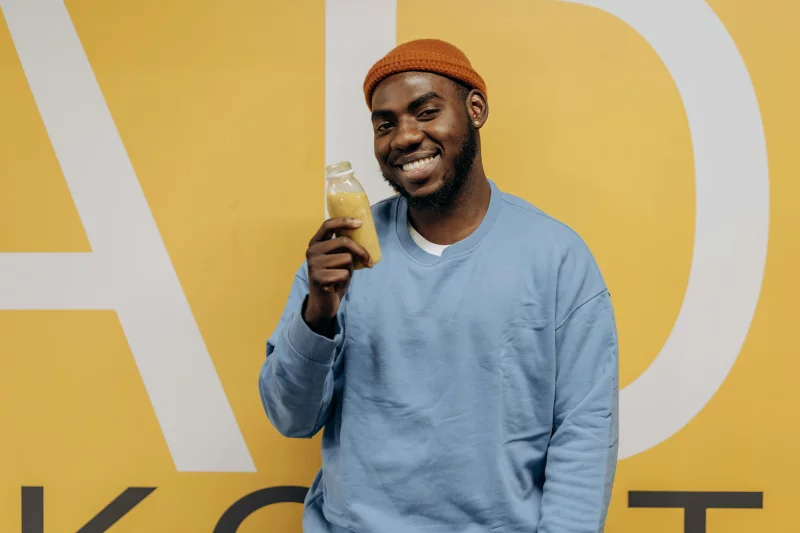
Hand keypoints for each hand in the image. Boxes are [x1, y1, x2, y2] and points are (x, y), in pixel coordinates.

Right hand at [303, 217, 371, 335]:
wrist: (323, 302)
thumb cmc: (333, 277)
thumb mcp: (338, 258)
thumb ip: (343, 247)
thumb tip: (364, 235)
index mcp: (315, 243)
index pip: (328, 225)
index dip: (344, 221)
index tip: (360, 223)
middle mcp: (312, 251)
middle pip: (344, 242)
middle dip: (361, 251)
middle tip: (368, 261)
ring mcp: (314, 265)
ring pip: (346, 259)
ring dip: (350, 269)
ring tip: (341, 276)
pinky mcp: (319, 278)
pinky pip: (344, 274)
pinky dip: (345, 280)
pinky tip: (336, 284)